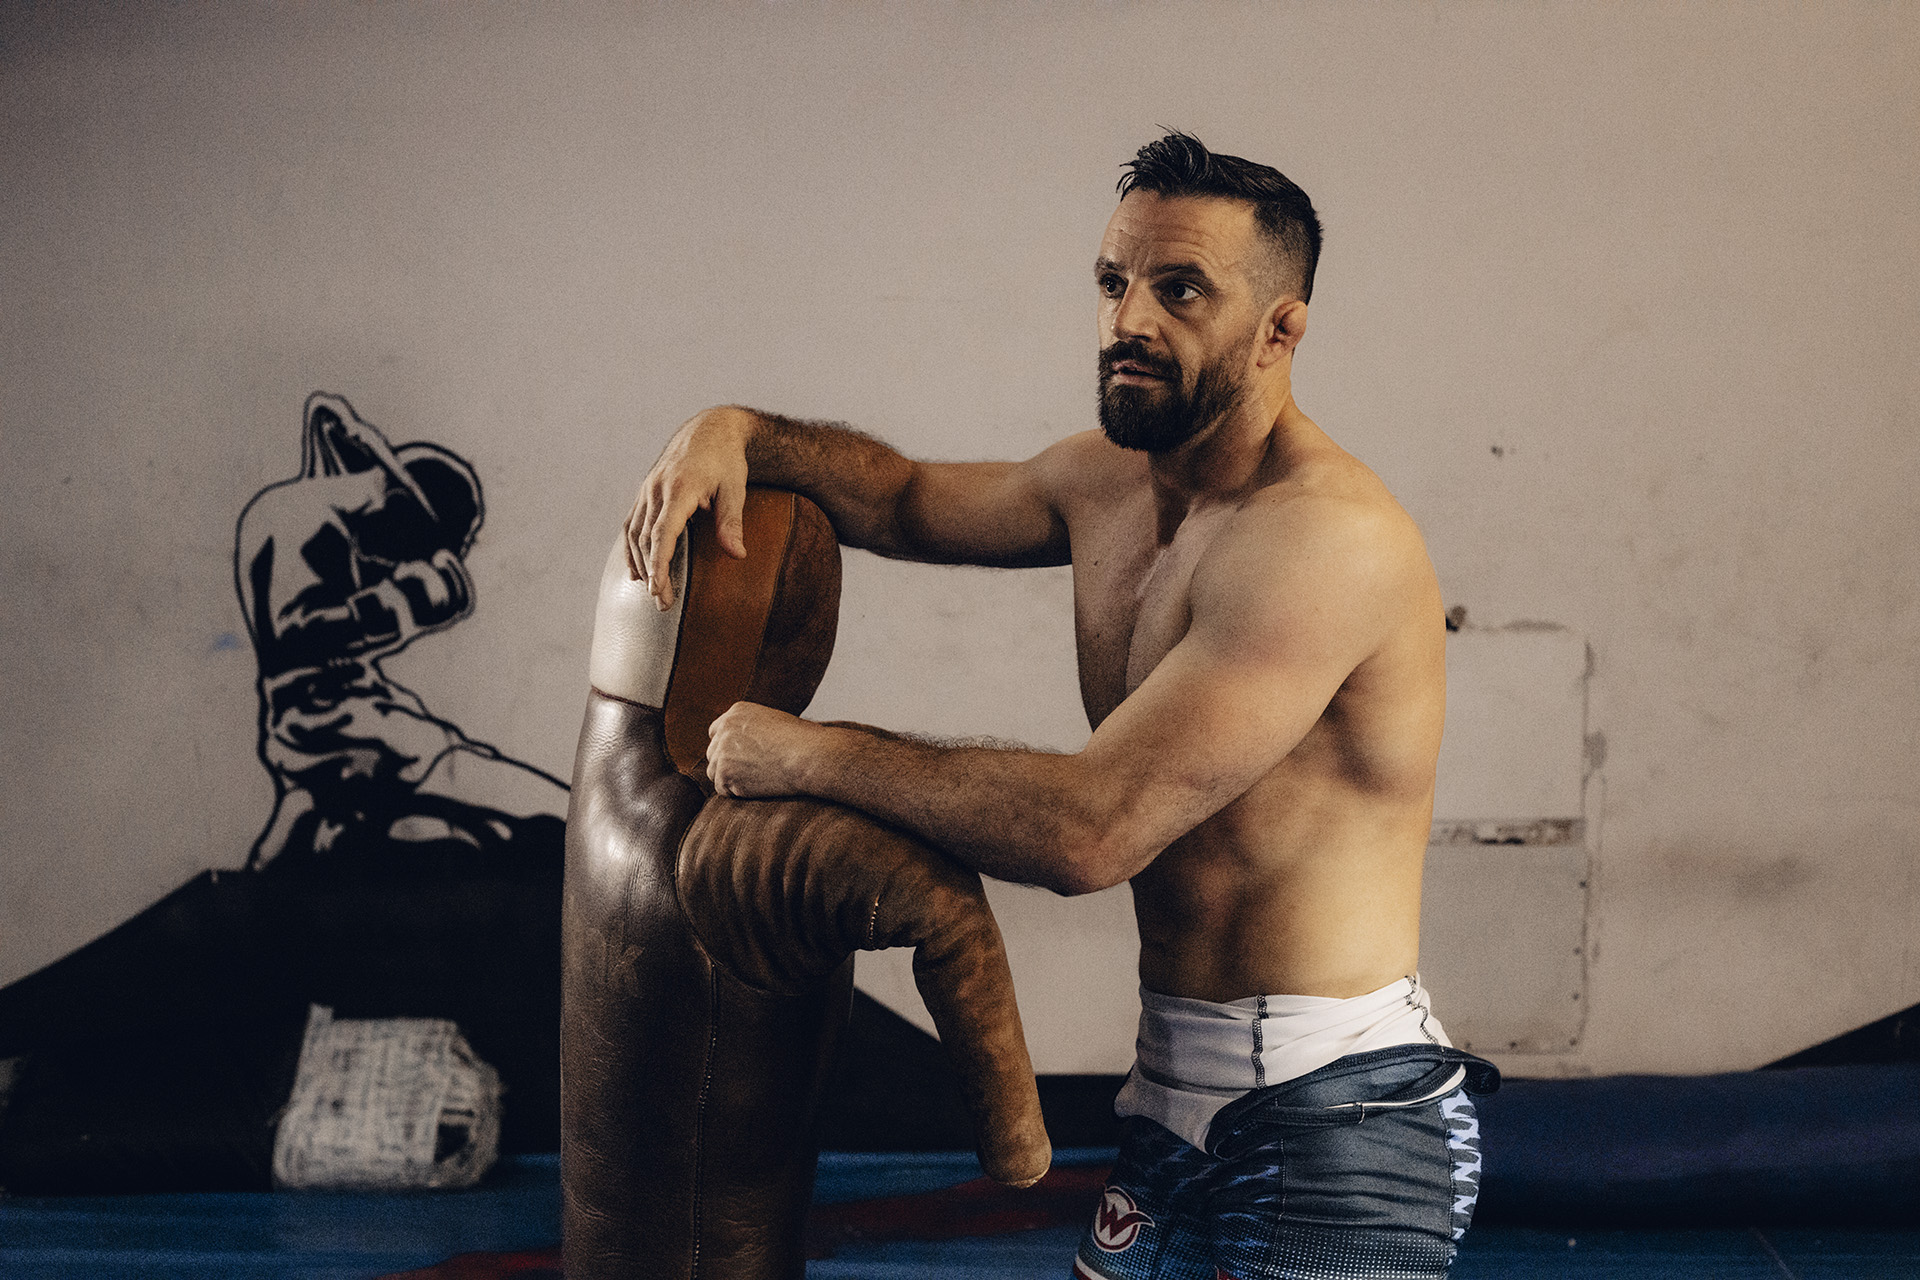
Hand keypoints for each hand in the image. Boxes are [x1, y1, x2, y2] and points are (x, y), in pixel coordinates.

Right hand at [623, 406, 753, 608]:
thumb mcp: (735, 487)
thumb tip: (737, 555)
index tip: (658, 589)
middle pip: (646, 539)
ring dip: (640, 564)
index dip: (659, 563)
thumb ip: (732, 521)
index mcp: (679, 487)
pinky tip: (637, 570)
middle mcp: (657, 489)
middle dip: (653, 574)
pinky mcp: (644, 492)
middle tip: (664, 603)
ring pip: (634, 533)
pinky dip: (631, 548)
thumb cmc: (726, 459)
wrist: (709, 428)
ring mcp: (647, 490)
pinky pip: (631, 523)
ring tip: (652, 592)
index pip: (663, 532)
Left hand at [706, 702, 822, 798]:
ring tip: (755, 781)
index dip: (726, 746)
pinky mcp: (725, 773)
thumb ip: (754, 729)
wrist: (808, 756)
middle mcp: (725, 729)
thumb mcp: (775, 721)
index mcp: (737, 712)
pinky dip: (736, 793)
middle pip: (713, 752)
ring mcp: (722, 751)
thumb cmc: (803, 741)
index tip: (737, 757)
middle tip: (748, 774)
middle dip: (727, 764)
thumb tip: (748, 746)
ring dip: (730, 779)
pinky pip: (722, 788)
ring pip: (714, 771)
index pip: (716, 731)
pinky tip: (756, 788)